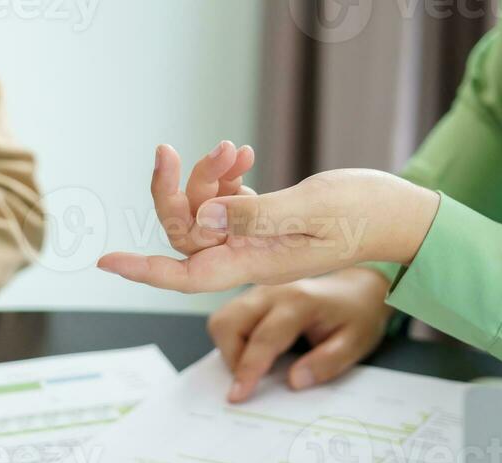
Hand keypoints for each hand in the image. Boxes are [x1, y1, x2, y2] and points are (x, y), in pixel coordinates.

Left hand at [100, 168, 439, 293]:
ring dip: (206, 175)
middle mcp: (245, 256)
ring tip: (235, 151)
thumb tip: (205, 220)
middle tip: (169, 150)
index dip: (143, 269)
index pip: (184, 273)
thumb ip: (256, 215)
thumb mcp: (309, 209)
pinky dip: (224, 175)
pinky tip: (243, 156)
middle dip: (174, 190)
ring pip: (203, 211)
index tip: (106, 261)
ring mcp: (251, 239)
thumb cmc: (363, 213)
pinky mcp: (261, 220)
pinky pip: (223, 201)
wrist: (395, 213)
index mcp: (252, 263)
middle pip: (185, 231)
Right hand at [212, 268, 393, 402]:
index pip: (264, 338)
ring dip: (228, 348)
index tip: (238, 396)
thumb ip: (327, 363)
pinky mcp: (252, 296)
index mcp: (300, 302)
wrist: (357, 288)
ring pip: (222, 319)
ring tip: (254, 365)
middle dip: (231, 357)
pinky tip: (254, 351)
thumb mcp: (355, 344)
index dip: (248, 370)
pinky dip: (232, 339)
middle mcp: (273, 291)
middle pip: (227, 322)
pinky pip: (228, 317)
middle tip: (250, 380)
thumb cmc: (356, 316)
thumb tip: (294, 381)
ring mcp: (259, 291)